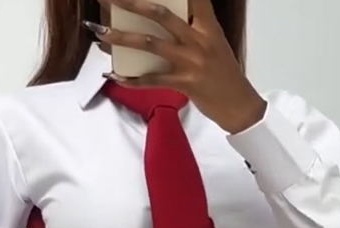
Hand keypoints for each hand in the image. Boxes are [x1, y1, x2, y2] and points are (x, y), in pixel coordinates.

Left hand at [92, 0, 265, 134]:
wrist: (239, 105)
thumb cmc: (223, 75)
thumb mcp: (214, 43)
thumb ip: (193, 29)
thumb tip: (161, 21)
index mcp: (207, 26)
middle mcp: (198, 39)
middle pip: (161, 14)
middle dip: (131, 3)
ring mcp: (190, 61)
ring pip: (150, 44)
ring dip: (122, 38)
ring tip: (101, 33)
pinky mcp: (184, 83)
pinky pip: (152, 80)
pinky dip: (131, 78)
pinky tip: (113, 74)